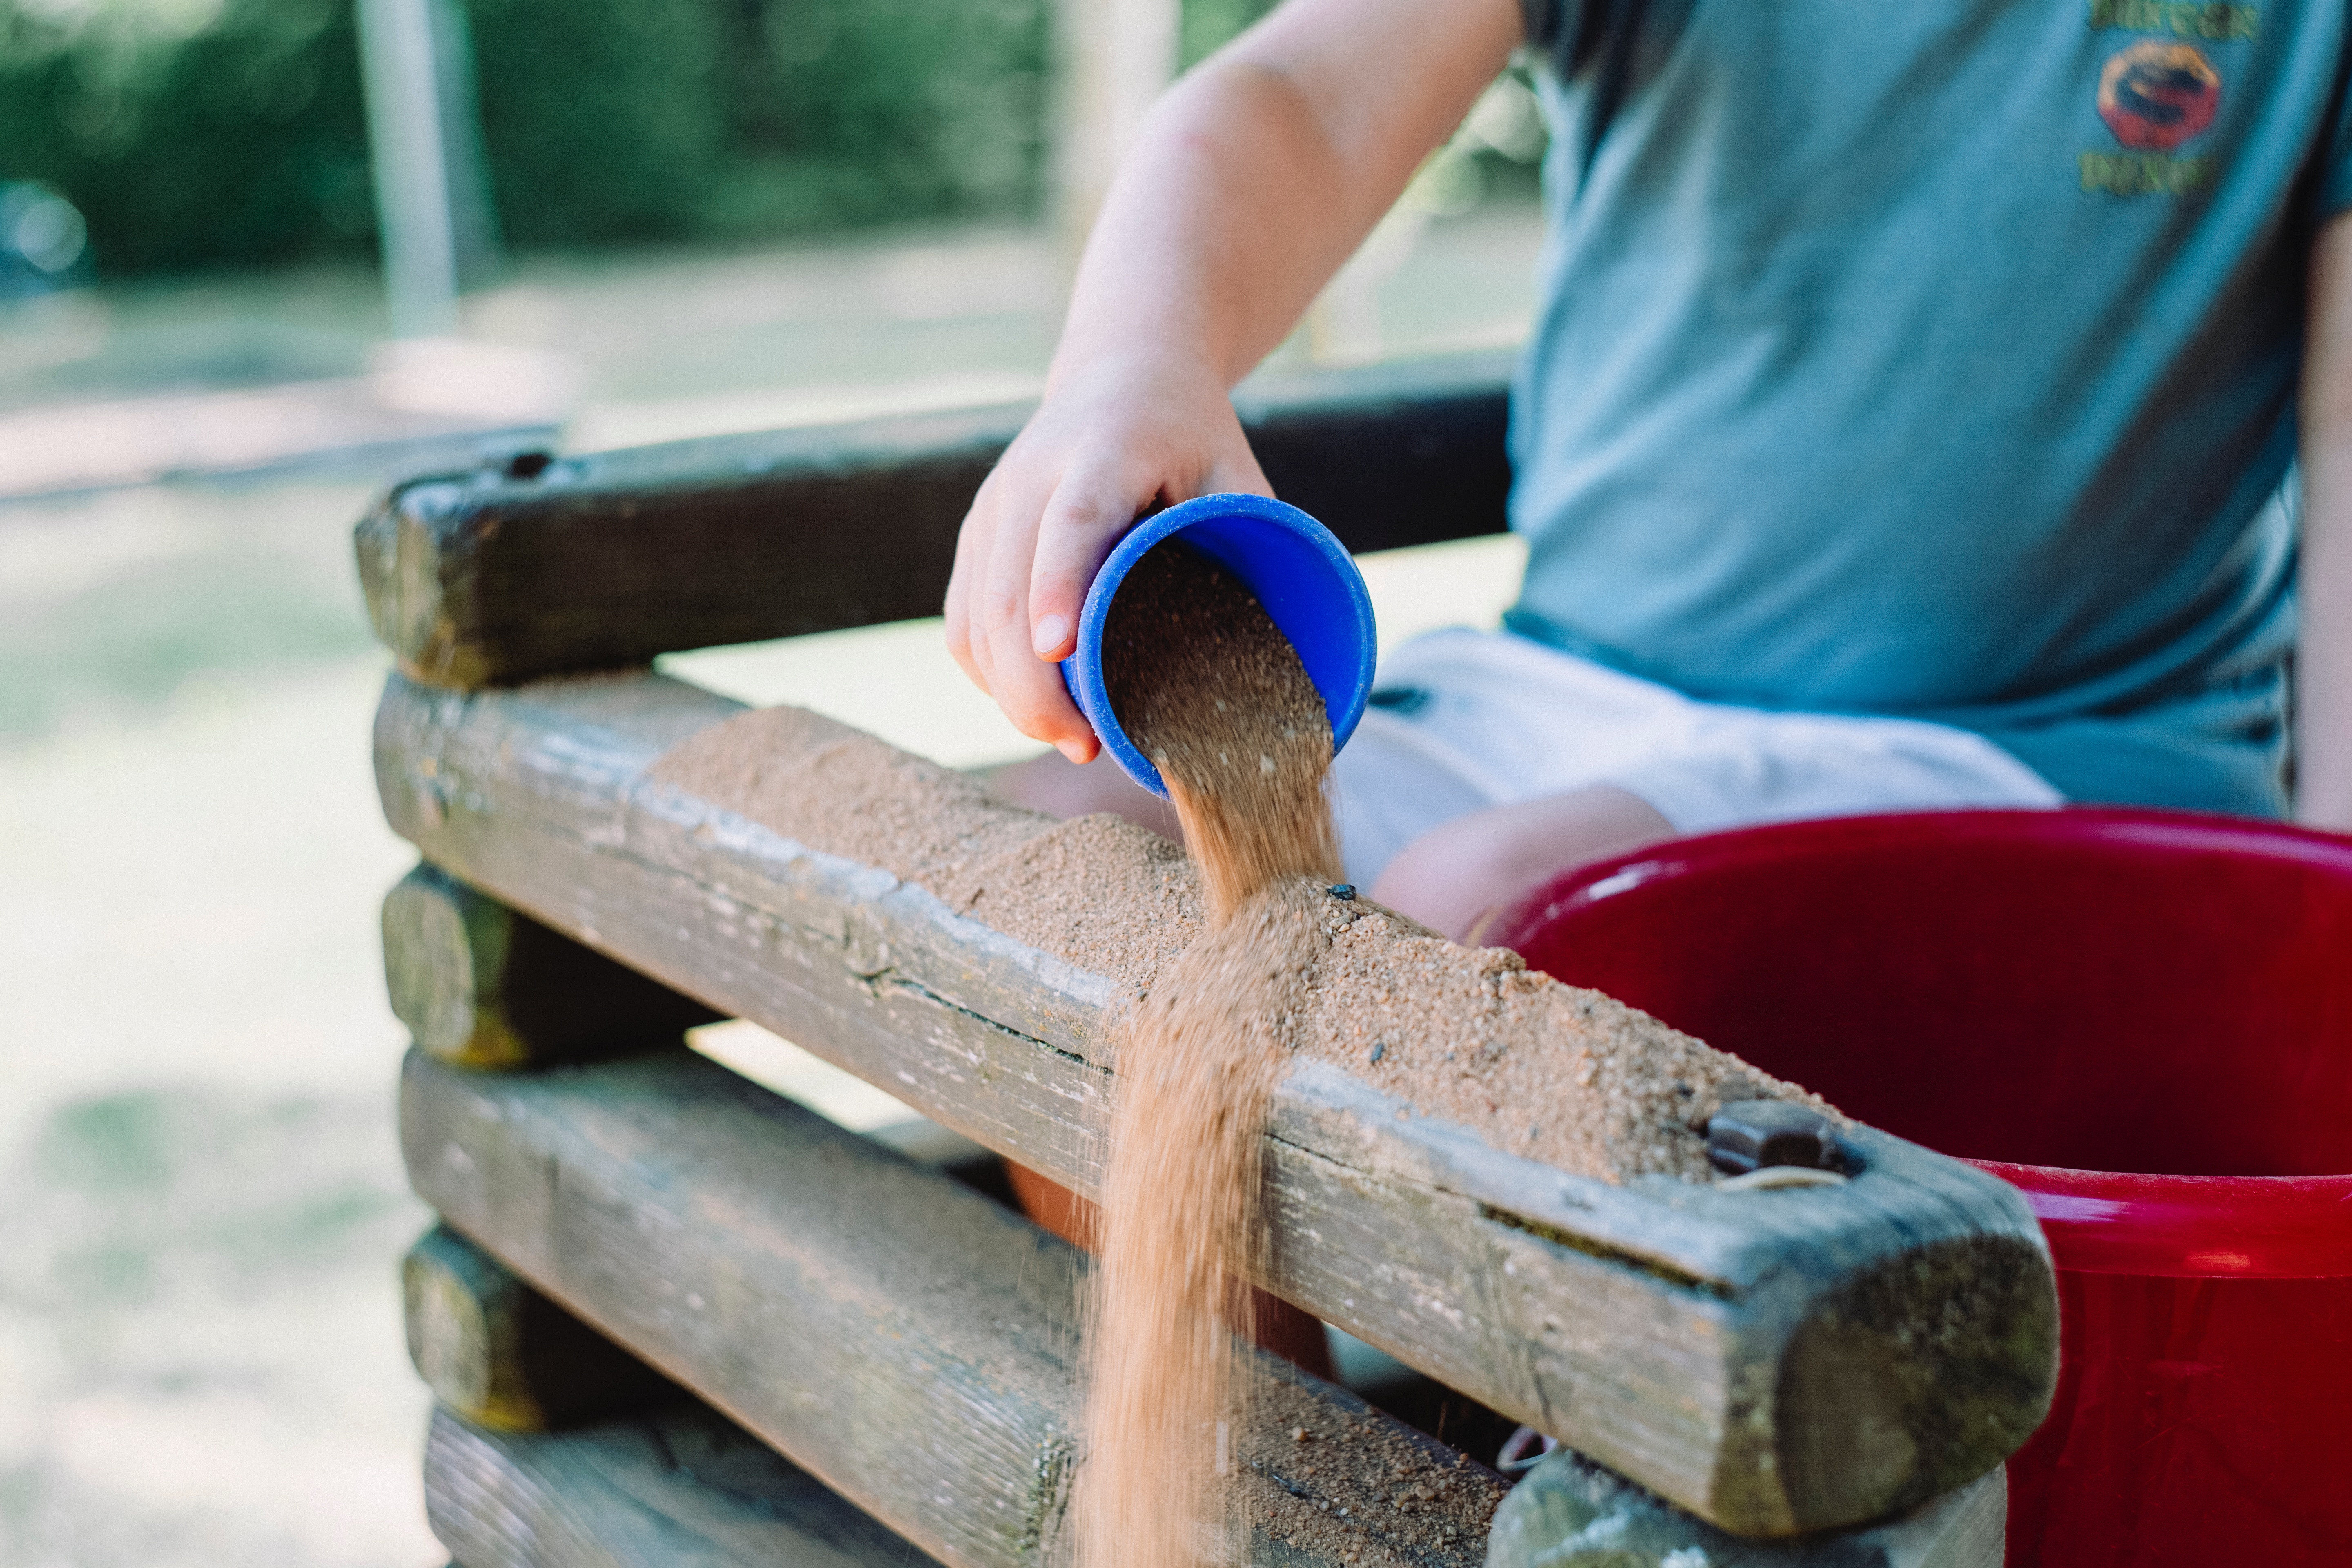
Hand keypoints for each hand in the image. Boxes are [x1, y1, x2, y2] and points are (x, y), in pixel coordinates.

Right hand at [944, 353, 1270, 762]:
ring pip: (975, 617)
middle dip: (1032, 682)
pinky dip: (988, 673)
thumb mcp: (1235, 469)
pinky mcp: (974, 537)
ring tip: (1067, 738)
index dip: (1058, 586)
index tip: (1058, 649)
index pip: (1069, 524)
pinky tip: (1028, 705)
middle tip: (1082, 744)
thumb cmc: (1190, 434)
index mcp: (1102, 451)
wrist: (1119, 372)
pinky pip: (962, 621)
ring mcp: (992, 509)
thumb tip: (1277, 646)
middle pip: (1007, 591)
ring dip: (1009, 691)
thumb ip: (1251, 539)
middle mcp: (1030, 478)